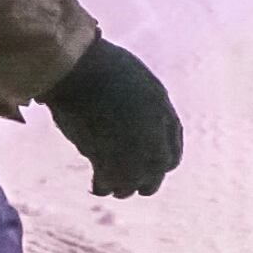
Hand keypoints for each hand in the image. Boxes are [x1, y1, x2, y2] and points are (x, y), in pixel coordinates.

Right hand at [42, 36, 182, 197]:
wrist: (79, 68)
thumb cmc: (102, 65)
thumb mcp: (134, 79)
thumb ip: (143, 103)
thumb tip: (140, 119)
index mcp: (162, 111)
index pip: (173, 149)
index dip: (163, 160)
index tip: (153, 166)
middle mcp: (153, 134)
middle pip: (157, 170)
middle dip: (147, 179)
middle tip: (133, 183)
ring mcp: (131, 147)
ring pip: (134, 184)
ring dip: (123, 187)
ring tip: (111, 187)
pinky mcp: (104, 157)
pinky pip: (108, 184)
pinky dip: (101, 186)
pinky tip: (95, 185)